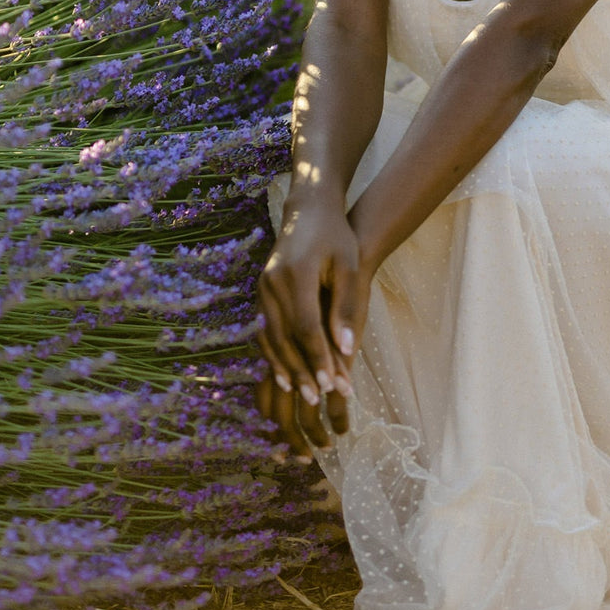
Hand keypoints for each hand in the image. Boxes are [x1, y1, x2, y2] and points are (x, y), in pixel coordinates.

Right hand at [254, 193, 372, 452]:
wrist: (308, 210)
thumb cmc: (336, 237)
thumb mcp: (349, 266)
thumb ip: (347, 307)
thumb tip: (348, 351)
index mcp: (296, 273)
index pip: (306, 326)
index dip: (318, 358)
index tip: (332, 385)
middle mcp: (273, 281)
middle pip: (284, 337)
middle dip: (302, 370)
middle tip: (318, 399)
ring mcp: (262, 286)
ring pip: (271, 336)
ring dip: (285, 367)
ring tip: (302, 394)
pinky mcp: (261, 290)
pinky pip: (265, 329)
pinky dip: (274, 353)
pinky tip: (285, 373)